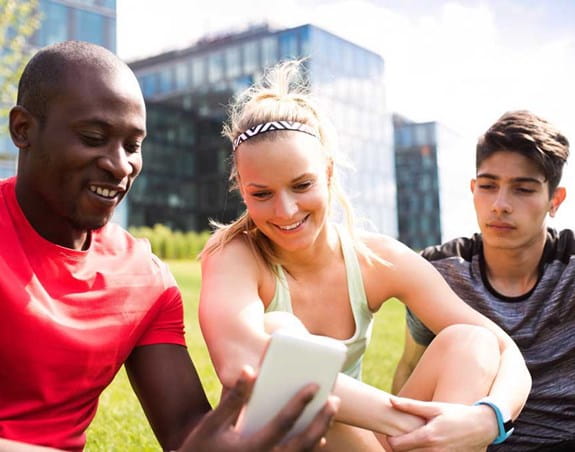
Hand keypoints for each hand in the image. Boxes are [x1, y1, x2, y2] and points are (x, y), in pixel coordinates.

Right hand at [178, 366, 338, 451]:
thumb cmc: (202, 446)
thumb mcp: (213, 423)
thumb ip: (233, 398)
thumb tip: (249, 370)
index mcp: (252, 449)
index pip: (283, 423)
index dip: (299, 403)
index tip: (314, 385)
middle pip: (303, 442)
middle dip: (321, 420)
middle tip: (334, 400)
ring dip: (320, 433)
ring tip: (329, 413)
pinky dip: (310, 449)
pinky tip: (318, 436)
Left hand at [386, 397, 496, 451]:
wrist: (482, 427)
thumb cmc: (456, 414)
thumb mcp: (434, 408)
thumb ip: (410, 406)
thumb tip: (390, 400)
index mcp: (428, 437)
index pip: (397, 446)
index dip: (391, 440)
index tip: (393, 433)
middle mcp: (433, 451)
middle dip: (400, 446)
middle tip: (403, 436)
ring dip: (412, 451)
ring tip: (416, 440)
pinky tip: (427, 446)